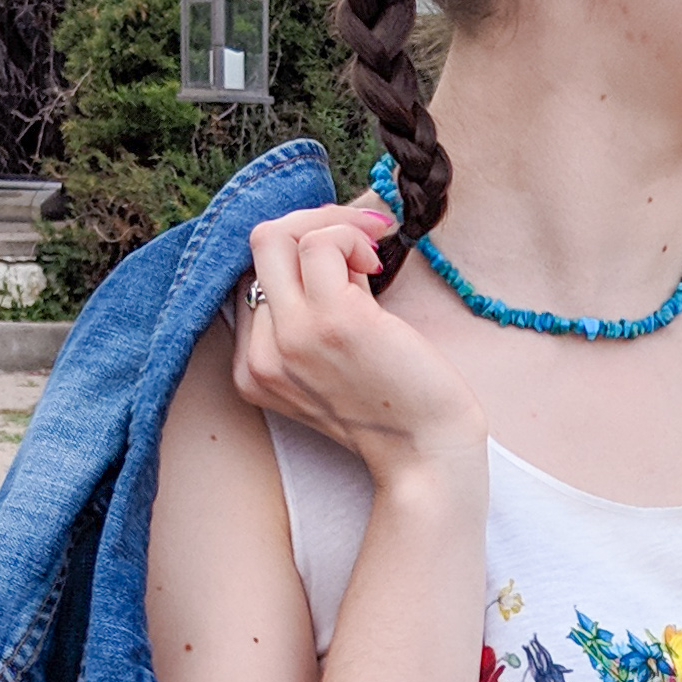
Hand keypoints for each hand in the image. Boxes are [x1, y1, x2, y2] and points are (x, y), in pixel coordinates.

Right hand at [233, 197, 484, 487]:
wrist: (427, 457)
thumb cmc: (394, 409)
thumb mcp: (330, 368)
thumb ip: (311, 320)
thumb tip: (323, 243)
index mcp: (254, 370)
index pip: (255, 278)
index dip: (299, 256)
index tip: (343, 258)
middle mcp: (262, 355)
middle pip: (257, 248)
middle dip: (309, 224)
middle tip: (358, 241)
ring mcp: (292, 337)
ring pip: (279, 237)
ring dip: (335, 229)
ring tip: (371, 259)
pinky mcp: (333, 320)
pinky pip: (321, 242)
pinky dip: (351, 234)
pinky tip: (378, 261)